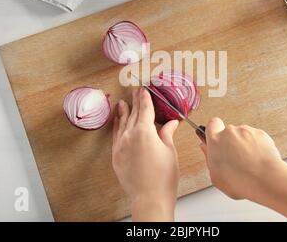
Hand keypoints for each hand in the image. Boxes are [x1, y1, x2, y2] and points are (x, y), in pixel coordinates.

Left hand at [112, 88, 179, 220]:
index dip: (145, 99)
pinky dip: (116, 126)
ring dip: (123, 112)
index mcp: (145, 132)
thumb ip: (166, 133)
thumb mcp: (169, 151)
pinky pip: (115, 136)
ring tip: (123, 102)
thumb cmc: (164, 176)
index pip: (145, 110)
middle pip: (133, 114)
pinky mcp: (116, 155)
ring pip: (122, 123)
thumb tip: (171, 123)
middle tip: (135, 92)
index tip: (144, 90)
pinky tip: (117, 121)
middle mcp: (130, 135)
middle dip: (135, 102)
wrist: (150, 197)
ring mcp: (121, 145)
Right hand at [200, 118, 283, 202]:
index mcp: (215, 141)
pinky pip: (256, 138)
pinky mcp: (260, 133)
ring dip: (245, 145)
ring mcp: (246, 131)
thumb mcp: (216, 177)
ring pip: (243, 135)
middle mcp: (230, 132)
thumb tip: (206, 148)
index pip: (212, 124)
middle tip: (235, 158)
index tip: (216, 138)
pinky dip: (257, 146)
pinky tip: (258, 160)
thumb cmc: (241, 181)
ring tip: (249, 162)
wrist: (265, 179)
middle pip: (228, 132)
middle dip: (231, 142)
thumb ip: (209, 158)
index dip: (214, 130)